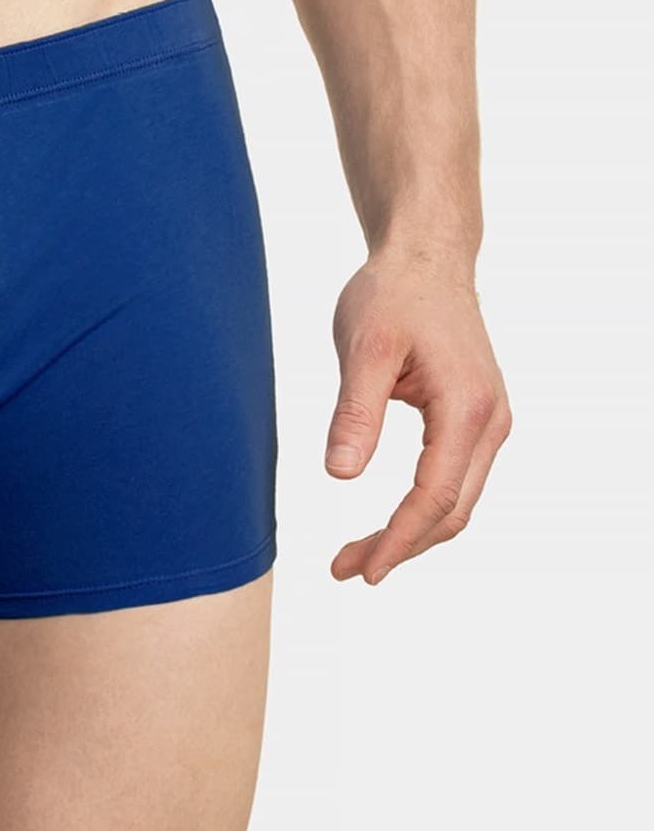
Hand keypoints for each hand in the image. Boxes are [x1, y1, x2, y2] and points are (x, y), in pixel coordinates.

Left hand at [324, 251, 510, 584]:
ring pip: (457, 501)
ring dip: (411, 533)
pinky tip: (387, 521)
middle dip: (401, 547)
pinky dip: (423, 509)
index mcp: (466, 407)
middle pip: (452, 511)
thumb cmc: (393, 295)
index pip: (435, 496)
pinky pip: (455, 479)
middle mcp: (490, 421)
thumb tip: (340, 476)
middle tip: (346, 570)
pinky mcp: (476, 419)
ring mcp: (489, 422)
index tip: (362, 570)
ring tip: (357, 555)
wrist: (426, 260)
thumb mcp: (363, 347)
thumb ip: (355, 411)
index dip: (397, 539)